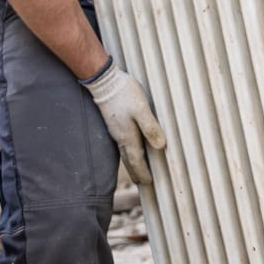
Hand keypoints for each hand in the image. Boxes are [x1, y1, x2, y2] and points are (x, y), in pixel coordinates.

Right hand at [82, 58, 164, 184]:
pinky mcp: (114, 123)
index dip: (143, 172)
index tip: (149, 183)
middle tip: (142, 183)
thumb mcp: (142, 110)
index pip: (137, 161)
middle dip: (136, 172)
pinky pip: (122, 143)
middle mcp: (120, 137)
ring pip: (125, 152)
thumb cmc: (124, 94)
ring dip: (132, 162)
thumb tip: (160, 146)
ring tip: (138, 170)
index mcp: (128, 137)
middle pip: (129, 160)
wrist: (103, 80)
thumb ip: (151, 127)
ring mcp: (115, 130)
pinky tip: (131, 147)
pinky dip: (128, 151)